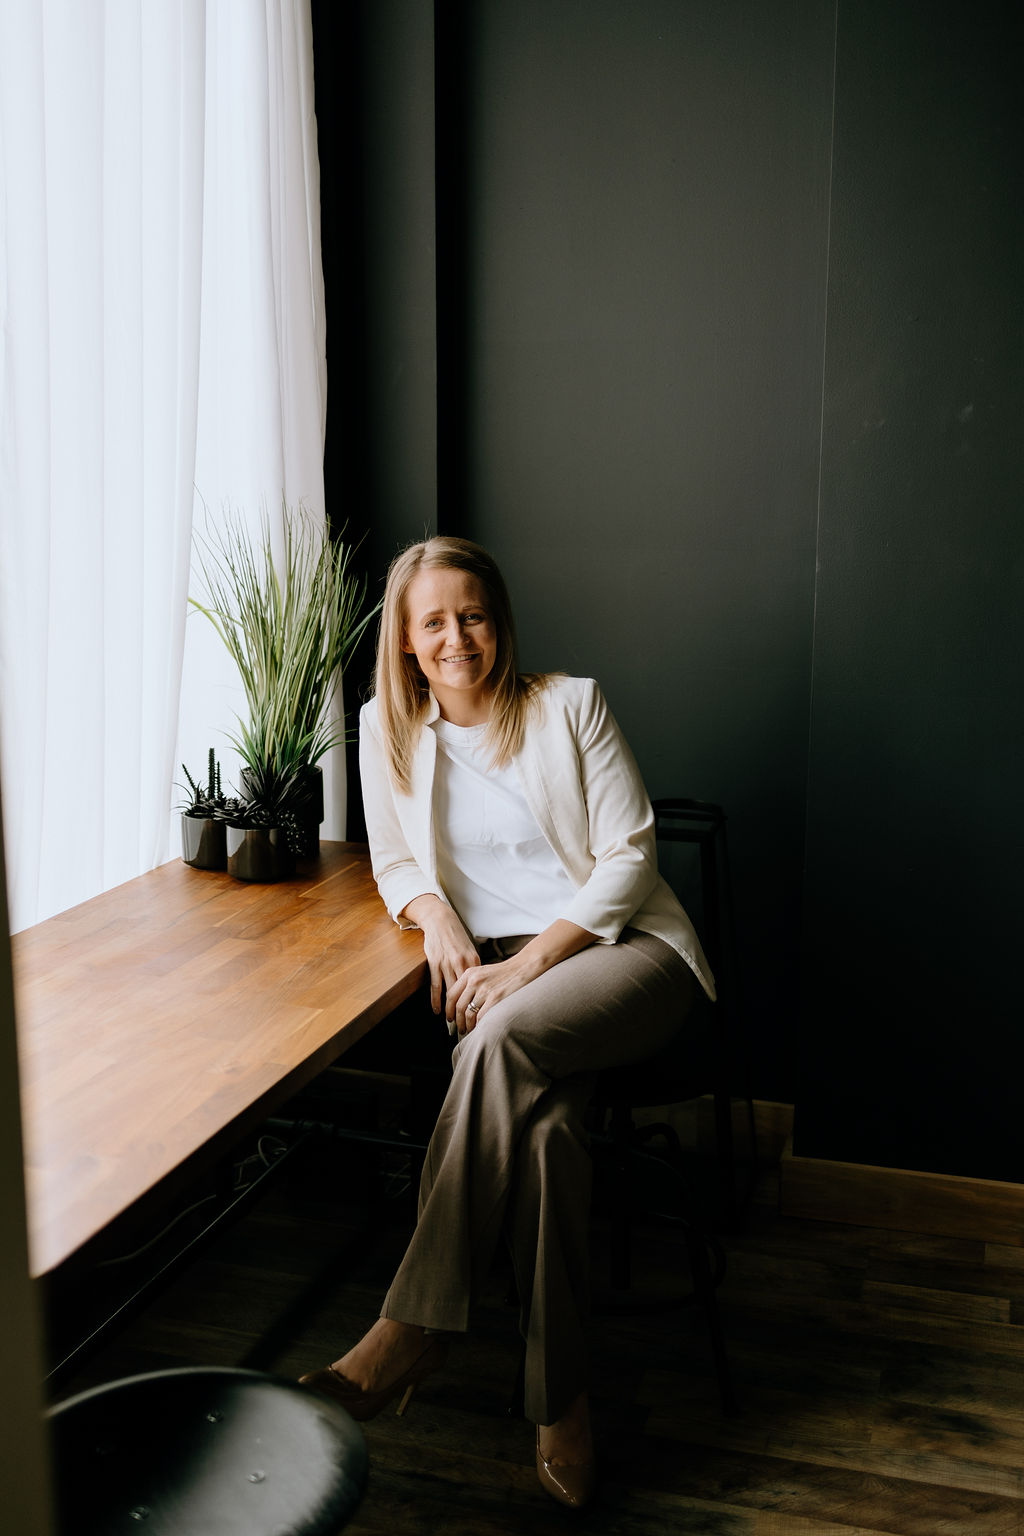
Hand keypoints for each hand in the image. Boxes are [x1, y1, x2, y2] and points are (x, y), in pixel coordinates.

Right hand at [400, 896, 479, 1014]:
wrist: (441, 921)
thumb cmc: (456, 938)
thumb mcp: (470, 951)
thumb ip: (475, 968)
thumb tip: (482, 987)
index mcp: (473, 961)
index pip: (479, 987)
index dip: (480, 1002)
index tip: (481, 1016)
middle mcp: (461, 963)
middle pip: (466, 993)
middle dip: (467, 1010)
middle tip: (468, 1026)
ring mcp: (447, 963)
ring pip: (451, 992)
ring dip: (451, 1009)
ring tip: (453, 1023)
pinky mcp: (435, 963)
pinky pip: (436, 985)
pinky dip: (436, 1000)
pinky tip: (437, 1011)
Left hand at [447, 920, 597, 1036]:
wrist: (524, 967)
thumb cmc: (505, 972)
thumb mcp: (484, 972)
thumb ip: (471, 984)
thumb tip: (461, 1003)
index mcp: (469, 974)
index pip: (451, 994)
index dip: (449, 1009)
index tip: (449, 1017)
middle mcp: (474, 981)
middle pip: (458, 1006)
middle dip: (457, 1021)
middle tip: (458, 1028)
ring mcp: (485, 990)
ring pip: (468, 1014)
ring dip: (467, 1025)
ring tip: (468, 1030)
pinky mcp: (496, 998)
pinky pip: (481, 1017)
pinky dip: (478, 1025)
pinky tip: (479, 1028)